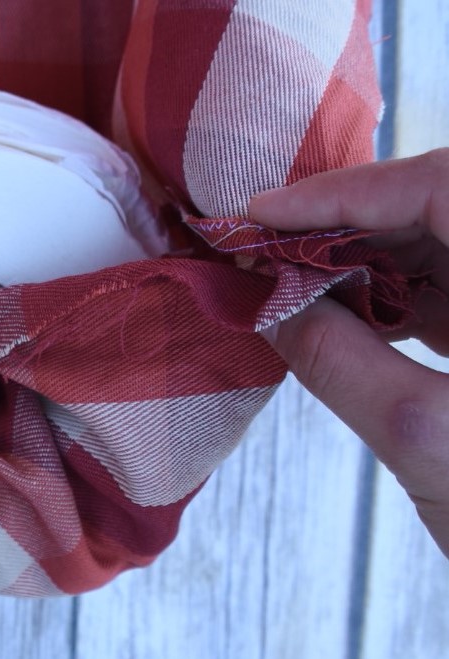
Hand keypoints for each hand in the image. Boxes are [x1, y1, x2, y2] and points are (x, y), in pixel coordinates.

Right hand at [249, 149, 448, 556]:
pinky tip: (345, 311)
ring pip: (445, 241)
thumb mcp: (425, 437)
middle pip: (441, 205)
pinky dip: (395, 291)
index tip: (263, 212)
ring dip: (365, 256)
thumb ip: (338, 360)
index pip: (442, 186)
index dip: (345, 192)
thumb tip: (265, 303)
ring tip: (293, 280)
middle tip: (267, 249)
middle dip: (346, 223)